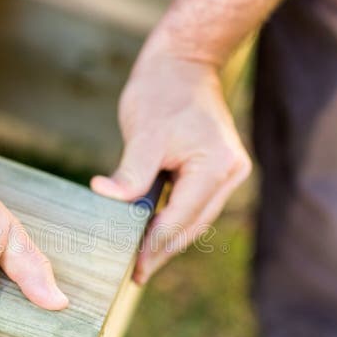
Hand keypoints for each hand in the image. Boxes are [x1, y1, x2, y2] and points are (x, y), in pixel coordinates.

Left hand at [91, 53, 250, 283]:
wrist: (185, 61)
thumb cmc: (163, 91)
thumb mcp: (143, 133)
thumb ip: (130, 173)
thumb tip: (105, 198)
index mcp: (216, 166)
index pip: (180, 218)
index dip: (154, 246)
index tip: (133, 269)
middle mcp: (231, 173)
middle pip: (193, 225)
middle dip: (163, 250)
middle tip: (136, 275)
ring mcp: (230, 171)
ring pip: (196, 219)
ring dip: (169, 239)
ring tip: (143, 262)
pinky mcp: (219, 169)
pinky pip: (196, 204)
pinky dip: (174, 219)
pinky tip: (154, 233)